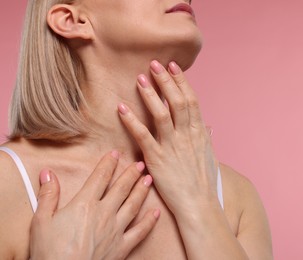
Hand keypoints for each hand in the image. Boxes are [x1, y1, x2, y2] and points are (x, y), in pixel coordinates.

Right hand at [30, 151, 159, 259]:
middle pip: (121, 188)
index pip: (100, 177)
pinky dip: (149, 222)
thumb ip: (48, 195)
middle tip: (140, 164)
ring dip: (142, 191)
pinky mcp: (122, 247)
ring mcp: (115, 230)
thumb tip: (48, 173)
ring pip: (133, 205)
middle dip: (131, 174)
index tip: (116, 153)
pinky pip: (140, 232)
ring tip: (149, 180)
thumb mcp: (41, 221)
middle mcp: (104, 213)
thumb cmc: (50, 252)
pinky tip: (156, 213)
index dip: (108, 163)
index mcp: (85, 204)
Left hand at [118, 60, 219, 218]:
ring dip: (150, 94)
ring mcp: (172, 146)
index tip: (174, 67)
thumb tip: (208, 126)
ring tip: (140, 78)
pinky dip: (132, 121)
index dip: (182, 82)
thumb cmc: (204, 182)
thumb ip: (206, 138)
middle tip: (154, 64)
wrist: (199, 204)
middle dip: (166, 80)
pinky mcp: (157, 158)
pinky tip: (121, 109)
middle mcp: (187, 135)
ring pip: (161, 113)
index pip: (191, 100)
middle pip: (177, 101)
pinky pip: (142, 136)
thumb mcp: (209, 156)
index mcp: (199, 133)